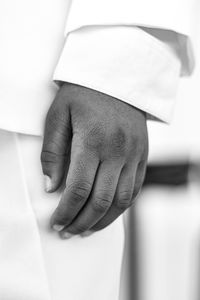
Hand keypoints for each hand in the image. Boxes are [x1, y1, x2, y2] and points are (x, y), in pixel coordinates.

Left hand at [41, 83, 147, 237]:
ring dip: (103, 221)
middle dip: (82, 222)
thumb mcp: (58, 116)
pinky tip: (107, 214)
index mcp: (92, 140)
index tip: (56, 223)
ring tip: (86, 230)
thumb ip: (52, 153)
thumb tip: (51, 188)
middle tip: (68, 232)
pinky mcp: (143, 155)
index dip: (65, 212)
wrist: (116, 78)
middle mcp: (117, 150)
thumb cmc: (82, 95)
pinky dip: (121, 207)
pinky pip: (135, 189)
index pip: (78, 189)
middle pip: (101, 200)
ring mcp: (134, 154)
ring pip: (121, 200)